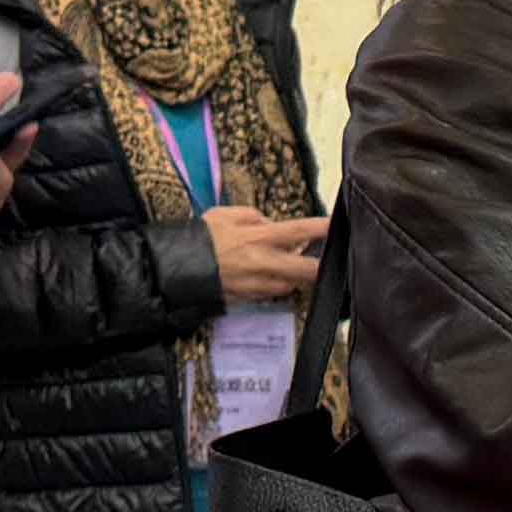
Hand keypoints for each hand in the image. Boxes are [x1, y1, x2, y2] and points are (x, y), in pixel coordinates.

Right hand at [204, 206, 331, 302]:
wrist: (174, 268)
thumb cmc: (199, 239)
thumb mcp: (225, 214)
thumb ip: (253, 216)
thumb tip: (269, 223)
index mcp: (258, 238)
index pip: (299, 231)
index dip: (322, 229)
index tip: (336, 227)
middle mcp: (261, 263)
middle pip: (306, 270)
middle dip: (321, 268)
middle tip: (329, 263)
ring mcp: (256, 284)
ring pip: (290, 285)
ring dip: (296, 277)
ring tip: (293, 266)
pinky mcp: (248, 298)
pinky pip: (271, 293)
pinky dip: (276, 285)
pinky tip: (270, 276)